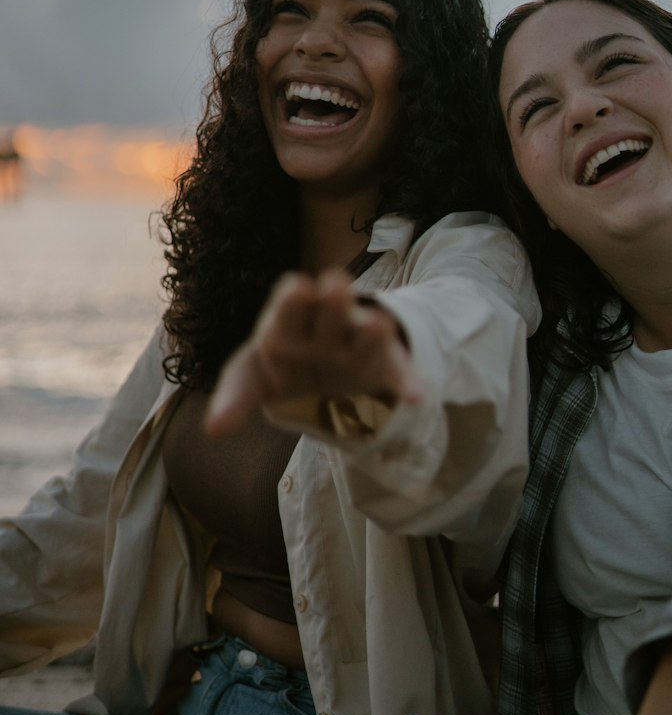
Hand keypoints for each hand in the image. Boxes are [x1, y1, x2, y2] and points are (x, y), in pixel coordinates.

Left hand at [205, 268, 421, 434]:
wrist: (325, 366)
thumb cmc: (282, 362)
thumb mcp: (251, 376)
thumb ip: (234, 398)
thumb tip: (212, 431)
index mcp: (287, 323)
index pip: (288, 307)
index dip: (293, 301)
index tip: (298, 287)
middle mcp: (325, 326)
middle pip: (329, 312)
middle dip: (332, 300)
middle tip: (335, 283)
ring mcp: (356, 345)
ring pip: (364, 334)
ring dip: (370, 330)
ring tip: (377, 324)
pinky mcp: (383, 366)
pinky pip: (397, 374)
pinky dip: (407, 383)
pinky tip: (416, 395)